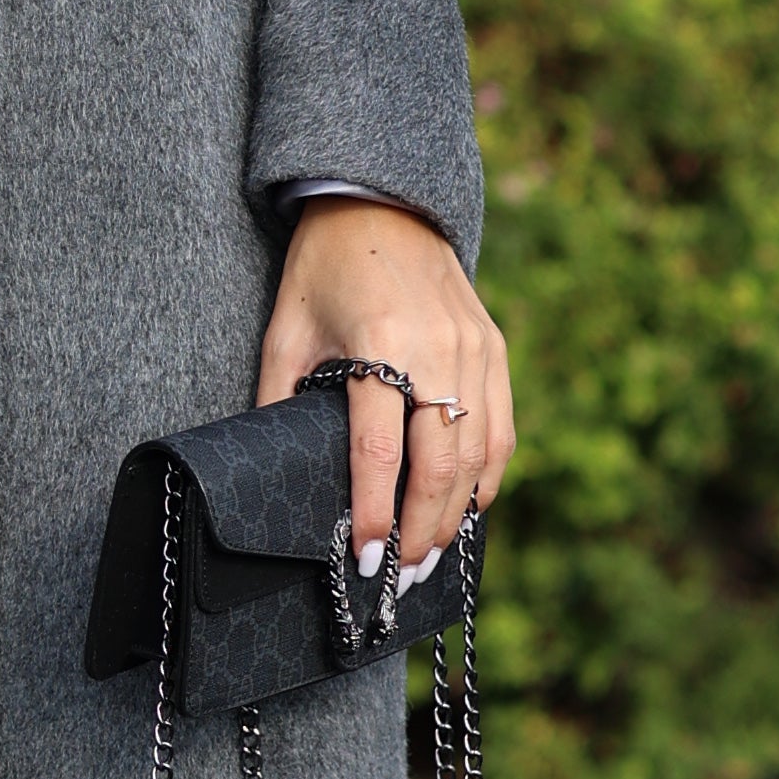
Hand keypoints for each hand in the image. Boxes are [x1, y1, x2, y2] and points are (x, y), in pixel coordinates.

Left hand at [255, 200, 514, 581]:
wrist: (381, 201)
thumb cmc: (322, 269)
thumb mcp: (286, 330)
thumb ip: (279, 400)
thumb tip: (277, 473)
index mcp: (378, 341)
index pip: (379, 449)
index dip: (374, 511)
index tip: (363, 557)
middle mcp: (436, 347)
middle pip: (439, 462)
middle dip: (421, 529)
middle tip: (401, 576)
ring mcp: (475, 347)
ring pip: (479, 452)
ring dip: (457, 513)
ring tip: (431, 557)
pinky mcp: (494, 347)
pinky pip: (502, 427)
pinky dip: (488, 476)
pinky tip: (467, 509)